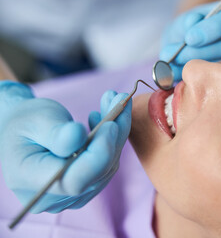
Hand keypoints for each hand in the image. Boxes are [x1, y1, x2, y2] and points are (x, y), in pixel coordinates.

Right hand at [0, 81, 131, 212]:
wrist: (21, 132)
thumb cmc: (25, 123)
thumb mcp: (36, 120)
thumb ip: (56, 133)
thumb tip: (78, 136)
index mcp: (30, 180)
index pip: (75, 180)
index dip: (98, 154)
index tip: (111, 124)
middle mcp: (52, 197)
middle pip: (96, 172)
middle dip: (114, 135)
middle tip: (120, 101)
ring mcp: (70, 197)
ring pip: (107, 167)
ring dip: (117, 133)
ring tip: (114, 102)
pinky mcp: (84, 188)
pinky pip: (106, 165)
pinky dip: (112, 140)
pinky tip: (105, 120)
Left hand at [160, 0, 220, 80]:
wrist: (189, 47)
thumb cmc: (189, 30)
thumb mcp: (183, 23)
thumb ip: (185, 23)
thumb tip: (191, 23)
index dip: (211, 29)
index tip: (189, 39)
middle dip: (200, 52)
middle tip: (176, 57)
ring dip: (198, 69)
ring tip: (175, 69)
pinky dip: (201, 81)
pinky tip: (185, 79)